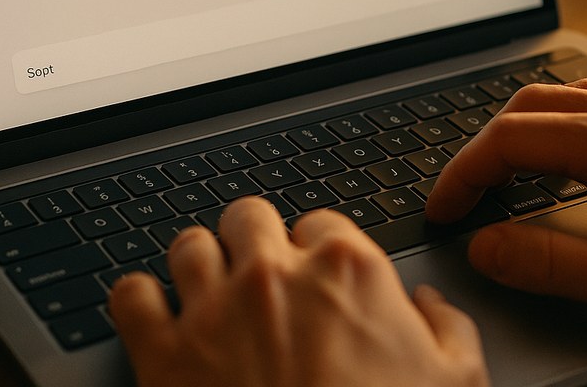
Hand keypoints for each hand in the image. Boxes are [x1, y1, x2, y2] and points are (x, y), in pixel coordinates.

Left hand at [109, 196, 489, 386]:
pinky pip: (131, 296)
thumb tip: (430, 306)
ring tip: (206, 288)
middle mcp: (275, 276)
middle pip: (248, 216)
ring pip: (188, 244)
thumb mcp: (456, 382)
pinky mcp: (164, 354)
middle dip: (252, 240)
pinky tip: (152, 315)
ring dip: (198, 262)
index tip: (314, 273)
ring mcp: (214, 310)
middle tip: (259, 274)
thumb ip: (448, 329)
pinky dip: (138, 301)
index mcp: (347, 270)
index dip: (316, 249)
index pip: (321, 223)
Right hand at [426, 79, 586, 339]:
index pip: (512, 138)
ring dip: (523, 131)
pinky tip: (569, 158)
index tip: (445, 208)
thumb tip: (489, 247)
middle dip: (484, 149)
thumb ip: (554, 263)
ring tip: (505, 179)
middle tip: (465, 196)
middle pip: (532, 106)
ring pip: (567, 97)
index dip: (464, 173)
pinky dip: (564, 124)